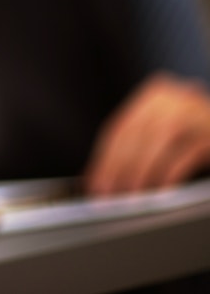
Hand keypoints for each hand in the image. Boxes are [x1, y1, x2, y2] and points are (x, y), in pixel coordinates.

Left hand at [85, 72, 209, 195]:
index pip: (120, 128)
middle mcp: (177, 96)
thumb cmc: (198, 144)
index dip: (103, 159)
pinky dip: (169, 173)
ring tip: (131, 198)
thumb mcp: (164, 139)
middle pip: (136, 134)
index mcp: (156, 94)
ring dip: (141, 172)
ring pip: (159, 140)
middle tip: (108, 198)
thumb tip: (101, 178)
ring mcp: (199, 110)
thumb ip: (137, 149)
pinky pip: (187, 152)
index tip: (94, 186)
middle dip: (118, 169)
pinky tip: (160, 193)